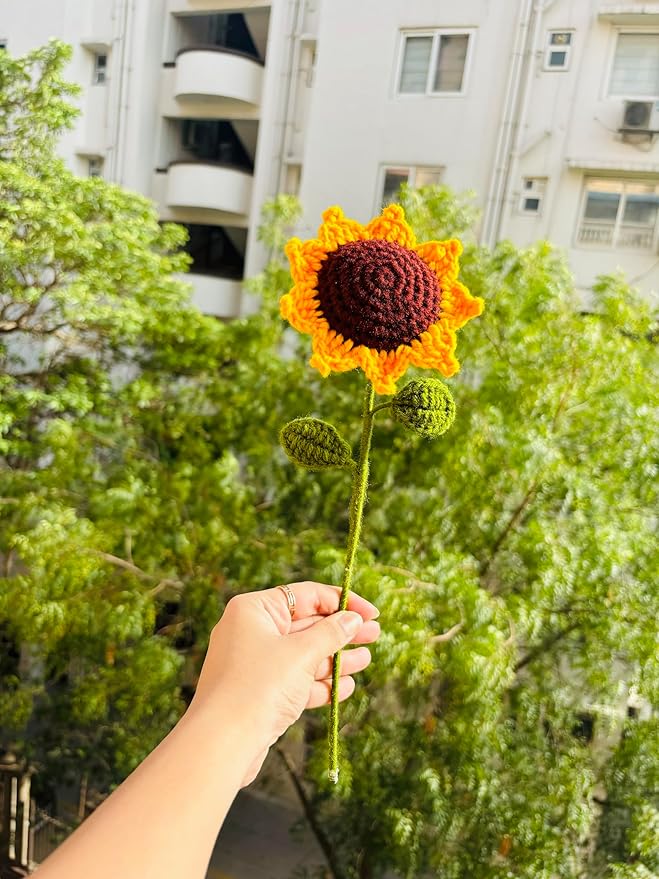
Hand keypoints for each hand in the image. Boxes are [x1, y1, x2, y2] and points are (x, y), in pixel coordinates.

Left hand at [188, 582, 380, 785]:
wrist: (222, 743)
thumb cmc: (258, 686)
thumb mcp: (301, 653)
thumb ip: (330, 633)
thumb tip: (352, 620)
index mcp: (254, 610)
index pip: (306, 595)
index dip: (341, 602)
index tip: (371, 613)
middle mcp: (252, 632)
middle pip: (306, 625)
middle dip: (341, 632)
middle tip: (374, 635)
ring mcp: (255, 664)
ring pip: (303, 655)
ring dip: (335, 659)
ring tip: (366, 660)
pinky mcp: (261, 693)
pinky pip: (296, 681)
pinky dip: (320, 683)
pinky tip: (345, 687)